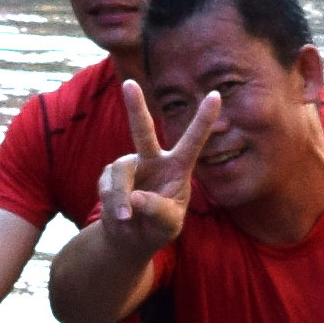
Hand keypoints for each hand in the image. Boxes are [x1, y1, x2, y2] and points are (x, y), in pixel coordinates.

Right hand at [98, 79, 221, 253]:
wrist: (130, 238)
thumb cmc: (158, 228)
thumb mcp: (168, 225)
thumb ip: (158, 210)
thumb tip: (134, 197)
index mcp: (178, 168)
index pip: (193, 141)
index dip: (203, 119)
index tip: (216, 95)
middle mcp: (153, 160)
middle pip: (143, 131)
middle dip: (135, 107)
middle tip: (128, 84)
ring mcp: (129, 166)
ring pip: (120, 172)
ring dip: (119, 197)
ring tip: (125, 218)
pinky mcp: (109, 176)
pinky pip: (107, 185)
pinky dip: (111, 203)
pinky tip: (119, 216)